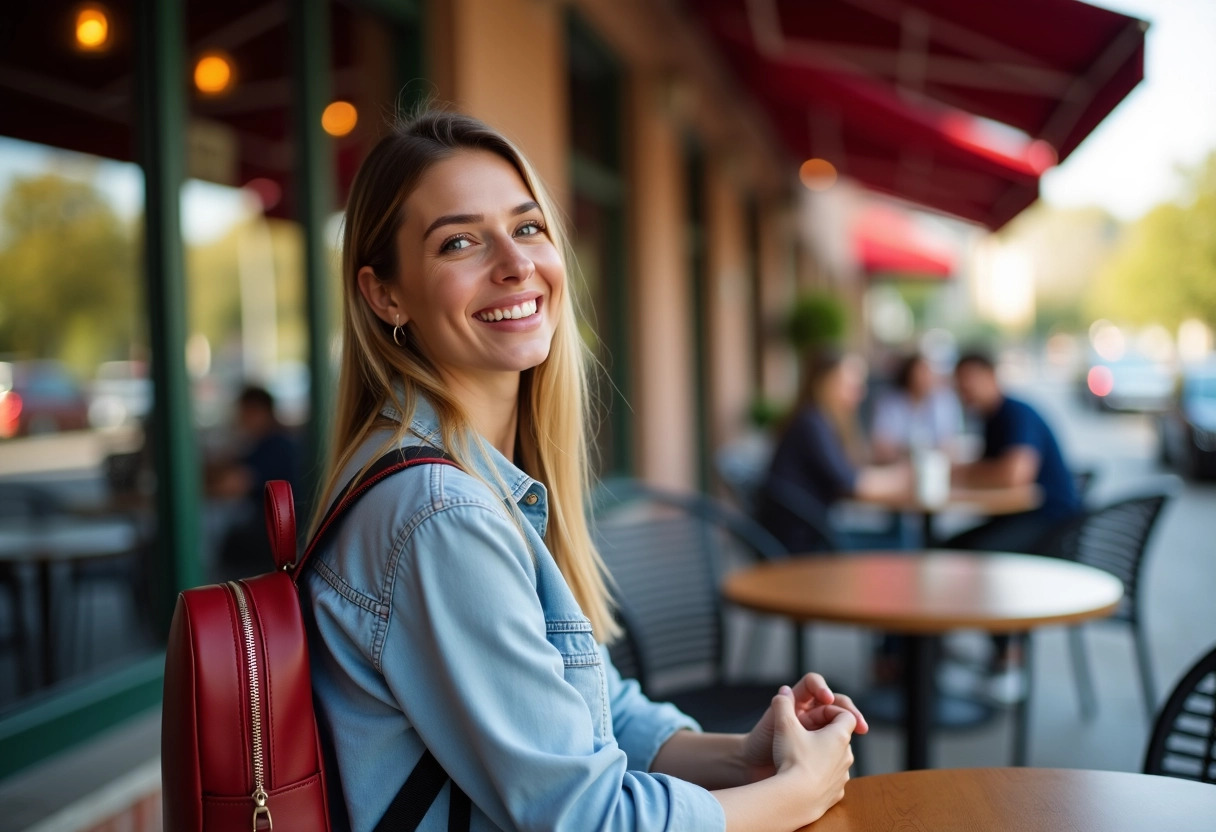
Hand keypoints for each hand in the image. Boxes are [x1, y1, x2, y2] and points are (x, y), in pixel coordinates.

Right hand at [739, 673, 867, 781]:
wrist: (795, 799)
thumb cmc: (792, 760)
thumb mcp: (784, 726)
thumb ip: (783, 705)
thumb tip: (783, 691)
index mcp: (839, 736)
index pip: (845, 715)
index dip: (830, 711)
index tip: (812, 716)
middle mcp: (846, 756)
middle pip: (841, 737)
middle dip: (824, 732)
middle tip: (803, 734)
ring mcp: (843, 776)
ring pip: (837, 758)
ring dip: (823, 754)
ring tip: (801, 756)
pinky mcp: (836, 793)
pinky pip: (831, 778)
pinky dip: (821, 774)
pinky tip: (803, 776)